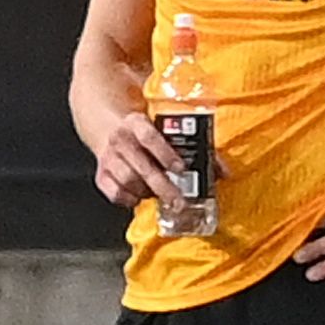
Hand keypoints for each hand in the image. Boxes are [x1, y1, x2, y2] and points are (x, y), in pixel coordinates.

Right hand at [87, 108, 225, 214]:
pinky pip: (113, 192)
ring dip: (146, 192)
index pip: (150, 138)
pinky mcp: (100, 173)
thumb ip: (194, 148)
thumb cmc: (144, 132)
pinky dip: (127, 199)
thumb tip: (224, 172)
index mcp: (136, 123)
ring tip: (159, 196)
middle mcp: (120, 139)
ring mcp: (108, 157)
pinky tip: (139, 197)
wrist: (107, 126)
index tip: (181, 168)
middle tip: (179, 201)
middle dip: (162, 186)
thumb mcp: (164, 130)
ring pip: (126, 180)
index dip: (165, 154)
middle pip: (142, 166)